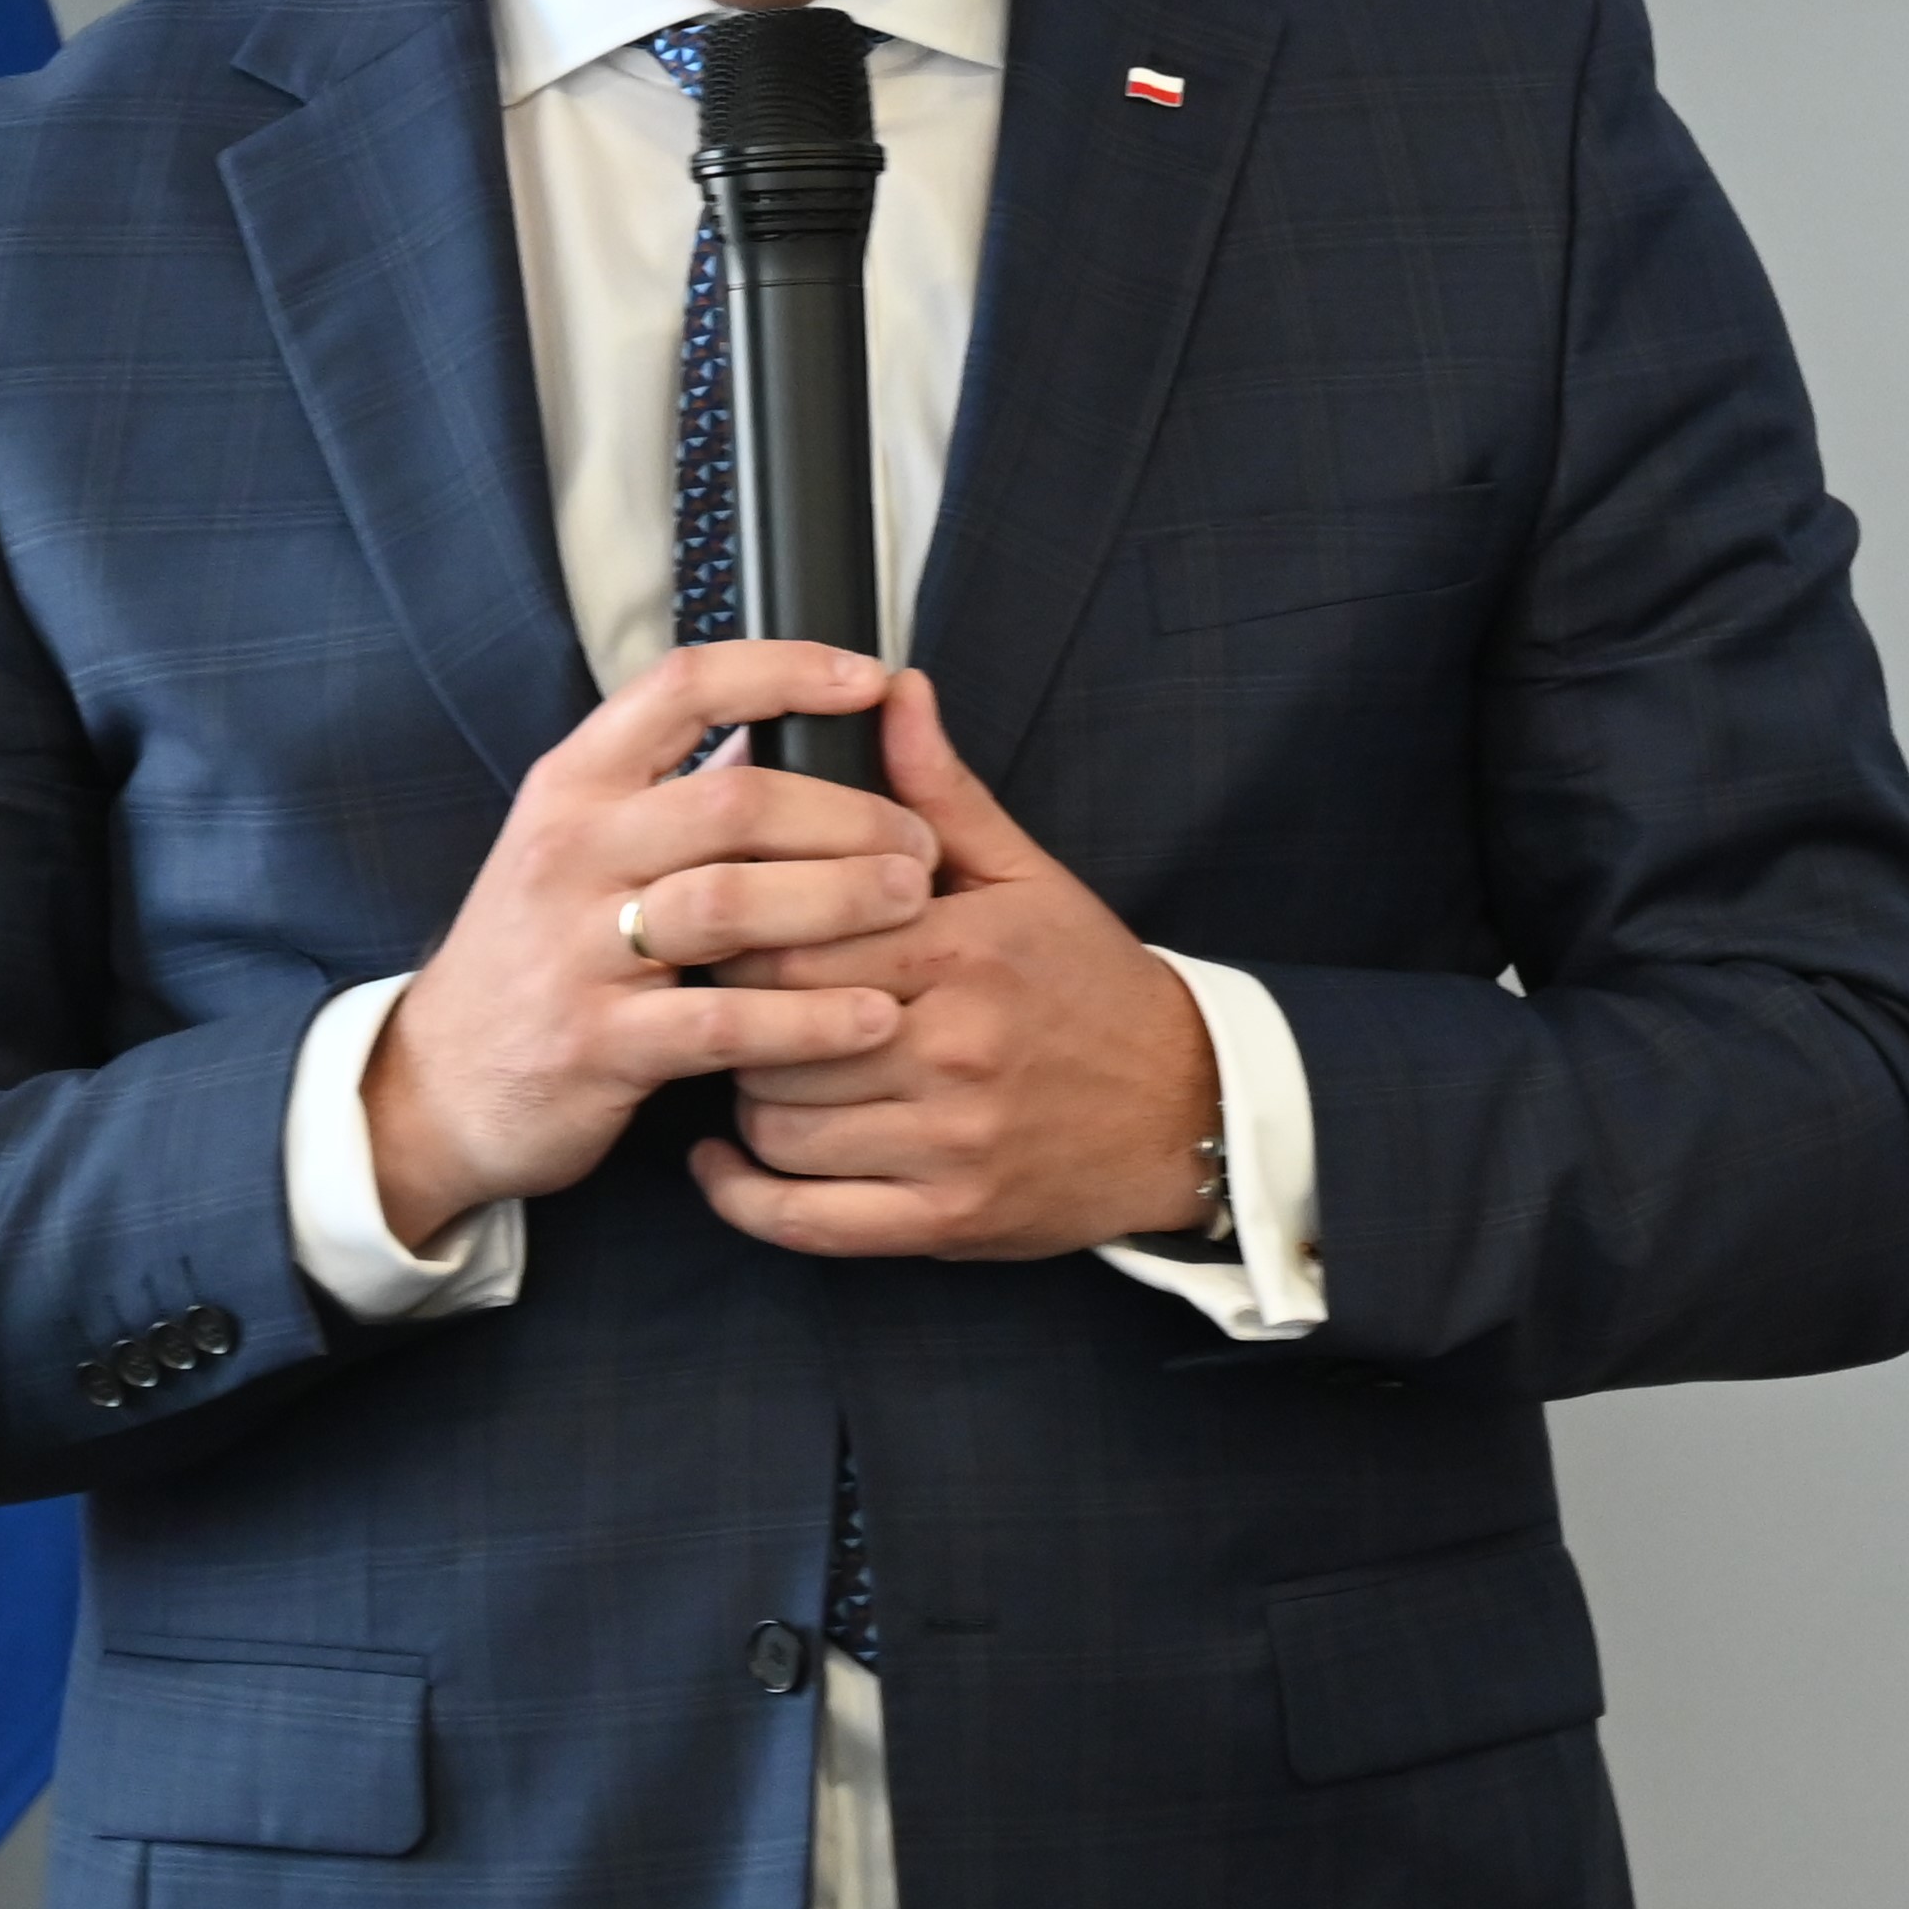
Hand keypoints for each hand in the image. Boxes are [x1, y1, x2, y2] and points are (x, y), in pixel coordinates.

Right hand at [363, 644, 929, 1250]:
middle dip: (846, 814)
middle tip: (918, 841)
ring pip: (732, 902)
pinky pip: (725, 1022)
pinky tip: (873, 1016)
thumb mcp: (578, 845)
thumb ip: (674, 786)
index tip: (870, 681)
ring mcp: (578, 948)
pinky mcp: (599, 1042)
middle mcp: (571, 851)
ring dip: (841, 900)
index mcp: (574, 784)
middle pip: (733, 801)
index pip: (683, 686)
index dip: (785, 671)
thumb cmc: (536, 950)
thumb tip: (784, 720)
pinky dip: (811, 1018)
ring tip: (911, 903)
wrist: (439, 1083)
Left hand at [689, 672, 1217, 1259]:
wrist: (1184, 1107)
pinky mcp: (945, 1219)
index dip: (741, 933)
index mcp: (961, 949)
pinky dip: (744, 1196)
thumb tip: (890, 689)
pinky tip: (724, 1162)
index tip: (731, 928)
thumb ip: (942, 790)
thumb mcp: (1027, 875)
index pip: (790, 938)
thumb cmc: (1091, 983)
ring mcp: (949, 1143)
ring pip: (778, 1124)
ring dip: (747, 1100)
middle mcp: (952, 1048)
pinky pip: (805, 1219)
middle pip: (772, 1029)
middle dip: (735, 1013)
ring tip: (754, 1068)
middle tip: (729, 999)